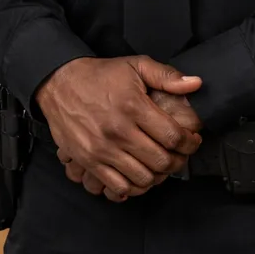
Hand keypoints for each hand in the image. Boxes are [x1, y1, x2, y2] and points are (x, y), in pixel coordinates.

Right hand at [34, 56, 202, 201]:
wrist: (59, 83)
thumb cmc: (99, 75)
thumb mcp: (134, 66)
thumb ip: (166, 75)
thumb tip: (195, 84)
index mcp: (133, 106)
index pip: (173, 137)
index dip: (189, 143)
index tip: (191, 140)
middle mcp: (118, 130)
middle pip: (161, 161)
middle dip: (177, 160)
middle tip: (178, 154)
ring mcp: (102, 149)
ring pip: (143, 178)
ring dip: (157, 175)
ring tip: (158, 164)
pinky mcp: (89, 161)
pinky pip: (118, 187)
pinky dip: (133, 187)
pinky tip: (137, 174)